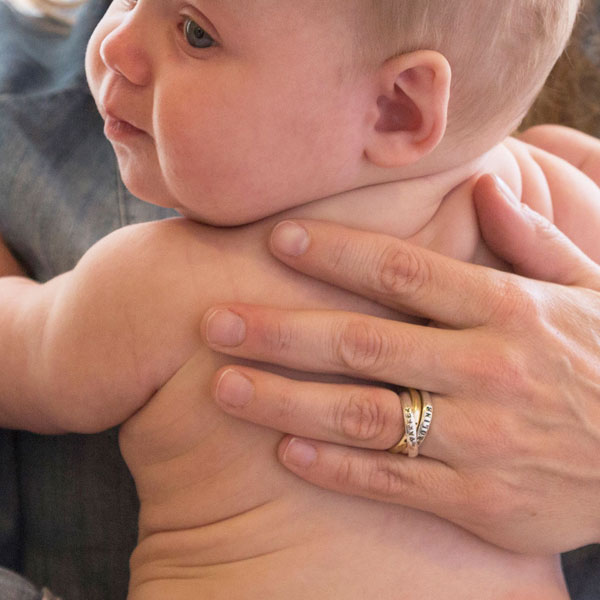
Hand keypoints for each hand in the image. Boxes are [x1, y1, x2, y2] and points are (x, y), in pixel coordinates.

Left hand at [201, 175, 599, 553]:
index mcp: (509, 310)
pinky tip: (284, 449)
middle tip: (216, 322)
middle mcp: (487, 370)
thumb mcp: (588, 289)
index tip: (275, 238)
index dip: (334, 252)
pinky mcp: (479, 501)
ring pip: (363, 415)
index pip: (402, 271)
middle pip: (362, 343)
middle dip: (281, 331)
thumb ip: (531, 238)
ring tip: (225, 387)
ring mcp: (480, 440)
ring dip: (286, 400)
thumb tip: (484, 184)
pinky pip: (392, 479)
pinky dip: (334, 466)